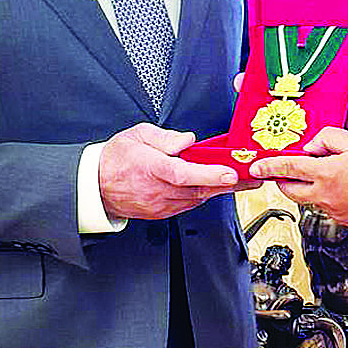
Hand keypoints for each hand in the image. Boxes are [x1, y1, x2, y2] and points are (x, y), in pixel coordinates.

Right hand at [98, 123, 249, 219]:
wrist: (95, 185)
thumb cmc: (115, 159)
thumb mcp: (137, 135)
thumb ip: (165, 137)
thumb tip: (187, 140)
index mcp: (152, 168)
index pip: (184, 173)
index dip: (210, 174)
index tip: (230, 173)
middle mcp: (158, 190)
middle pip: (199, 189)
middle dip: (229, 184)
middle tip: (252, 178)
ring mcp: (160, 204)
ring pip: (197, 199)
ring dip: (218, 190)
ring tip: (239, 180)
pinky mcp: (161, 213)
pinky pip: (188, 205)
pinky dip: (202, 196)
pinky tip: (212, 187)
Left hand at [249, 127, 347, 231]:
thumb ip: (329, 138)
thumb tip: (313, 145)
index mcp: (327, 175)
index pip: (287, 170)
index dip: (268, 168)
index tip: (257, 167)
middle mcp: (327, 197)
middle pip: (291, 192)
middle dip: (284, 181)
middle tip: (287, 171)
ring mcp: (336, 212)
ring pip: (311, 200)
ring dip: (311, 187)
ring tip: (331, 173)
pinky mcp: (347, 221)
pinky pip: (329, 207)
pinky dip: (330, 196)